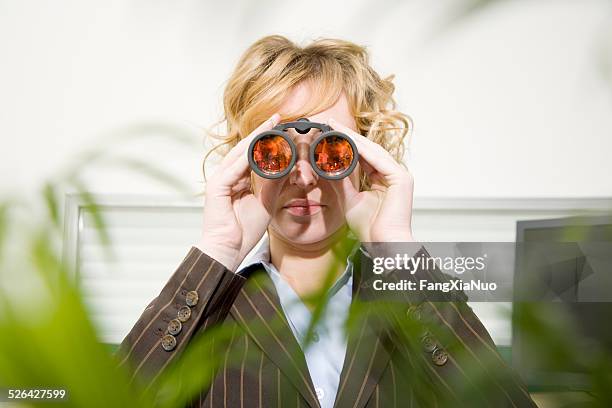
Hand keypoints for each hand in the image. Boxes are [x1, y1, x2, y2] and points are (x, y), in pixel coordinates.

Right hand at [196, 113, 283, 270]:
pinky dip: (249, 157)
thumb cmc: (243, 231)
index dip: (265, 139)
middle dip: (261, 132)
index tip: (281, 126)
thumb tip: (289, 167)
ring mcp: (219, 180)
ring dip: (256, 139)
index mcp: (236, 179)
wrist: (228, 249)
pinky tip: (262, 148)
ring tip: (272, 126)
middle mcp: (226, 175)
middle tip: (278, 117)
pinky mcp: (217, 187)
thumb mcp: (266, 202)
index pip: (251, 153)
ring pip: (239, 154)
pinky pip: (235, 168)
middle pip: (244, 148)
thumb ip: (275, 184)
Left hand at [327, 117, 414, 242]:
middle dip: (349, 135)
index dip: (347, 144)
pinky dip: (363, 151)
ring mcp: (400, 175)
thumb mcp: (351, 200)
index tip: (330, 133)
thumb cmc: (370, 228)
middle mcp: (394, 174)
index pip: (364, 156)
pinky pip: (379, 160)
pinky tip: (348, 142)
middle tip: (331, 122)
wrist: (383, 244)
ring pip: (373, 151)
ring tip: (336, 127)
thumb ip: (343, 183)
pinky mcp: (401, 179)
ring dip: (354, 139)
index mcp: (384, 179)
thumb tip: (329, 168)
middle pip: (369, 150)